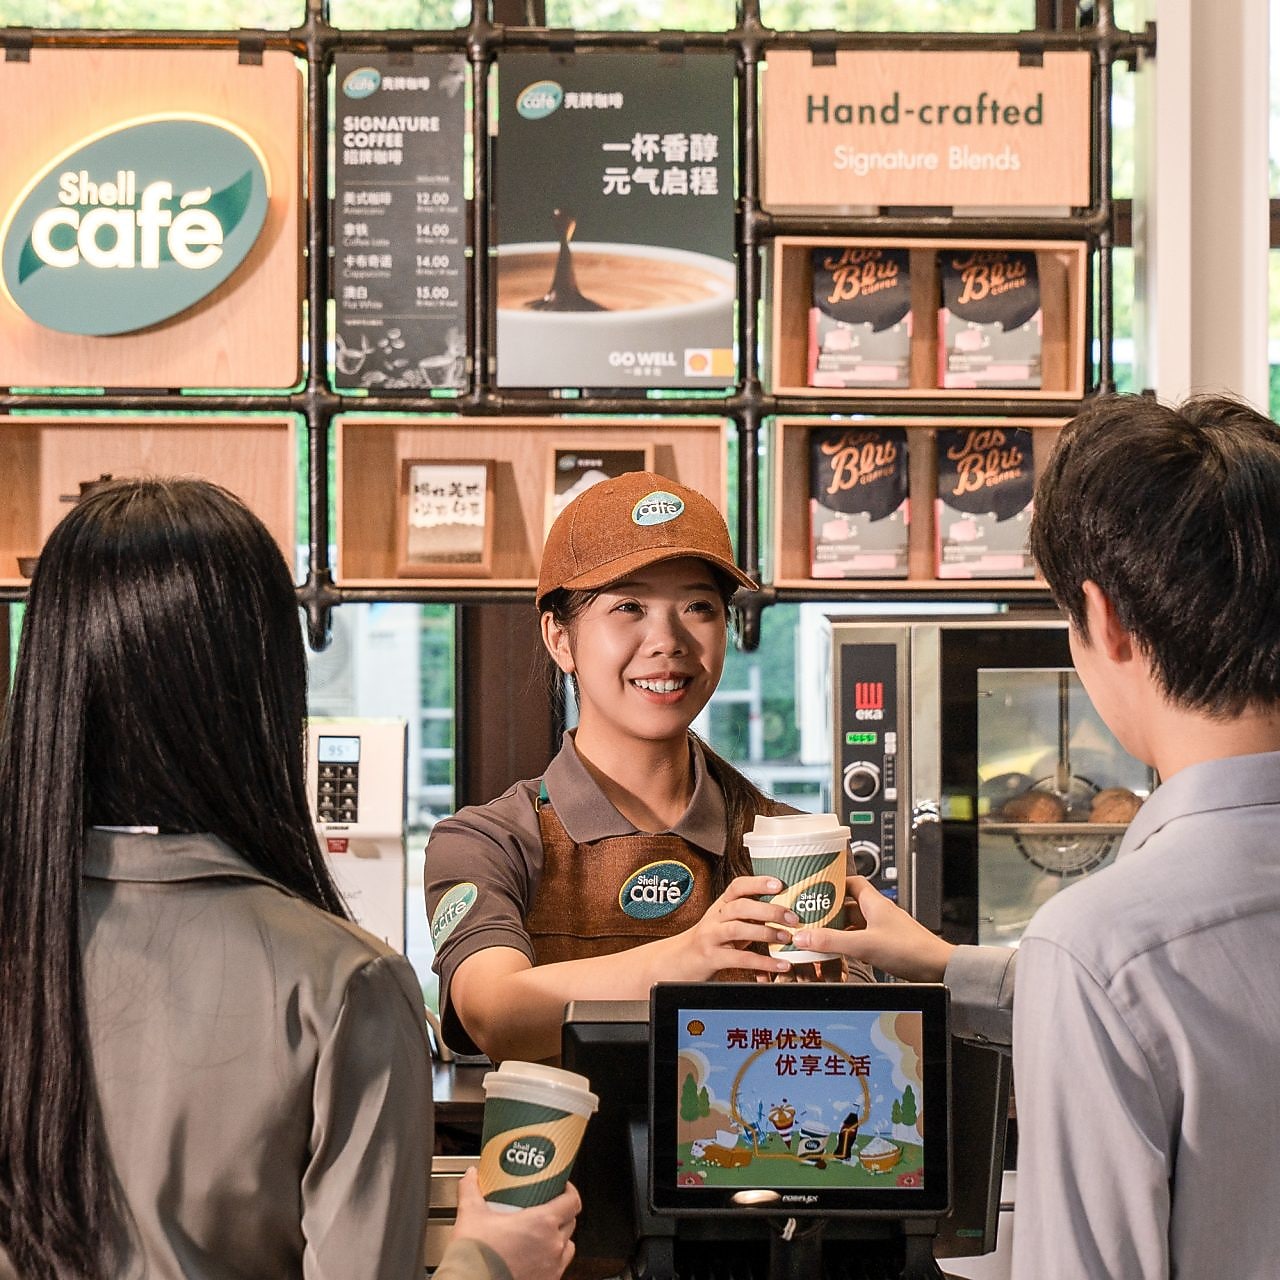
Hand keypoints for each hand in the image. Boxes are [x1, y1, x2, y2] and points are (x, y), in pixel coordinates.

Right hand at [451, 1168, 578, 1279]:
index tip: (560, 1186)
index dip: (569, 1191)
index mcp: (542, 1223)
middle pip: (570, 1222)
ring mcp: (552, 1267)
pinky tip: (535, 1254)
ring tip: (541, 1233)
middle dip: (561, 1212)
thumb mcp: (472, 1215)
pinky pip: (559, 1266)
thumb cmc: (475, 1255)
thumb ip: (471, 1190)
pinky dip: (552, 1259)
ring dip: (558, 1237)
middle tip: (545, 1206)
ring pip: (567, 1246)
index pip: (572, 1201)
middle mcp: (553, 1245)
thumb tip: (471, 1175)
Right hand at [671, 875, 796, 980]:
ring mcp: (711, 937)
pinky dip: (764, 962)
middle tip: (793, 918)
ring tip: (786, 938)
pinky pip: (740, 959)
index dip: (758, 882)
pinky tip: (781, 964)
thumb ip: (748, 916)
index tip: (779, 884)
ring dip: (766, 933)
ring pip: (738, 929)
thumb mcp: (726, 923)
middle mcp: (714, 917)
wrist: (678, 961)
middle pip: (741, 906)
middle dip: (769, 910)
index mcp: (720, 906)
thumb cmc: (710, 941)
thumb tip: (783, 911)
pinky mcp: (711, 957)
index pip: (737, 886)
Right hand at [792, 876, 954, 981]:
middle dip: (829, 911)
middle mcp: (878, 912)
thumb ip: (832, 941)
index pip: (850, 881)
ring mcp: (883, 929)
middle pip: (848, 905)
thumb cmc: (911, 950)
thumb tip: (803, 936)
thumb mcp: (864, 944)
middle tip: (811, 917)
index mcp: (874, 903)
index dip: (832, 883)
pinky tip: (841, 954)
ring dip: (839, 930)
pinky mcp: (886, 945)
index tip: (814, 888)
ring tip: (821, 936)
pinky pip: (862, 939)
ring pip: (854, 924)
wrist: (938, 968)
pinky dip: (849, 944)